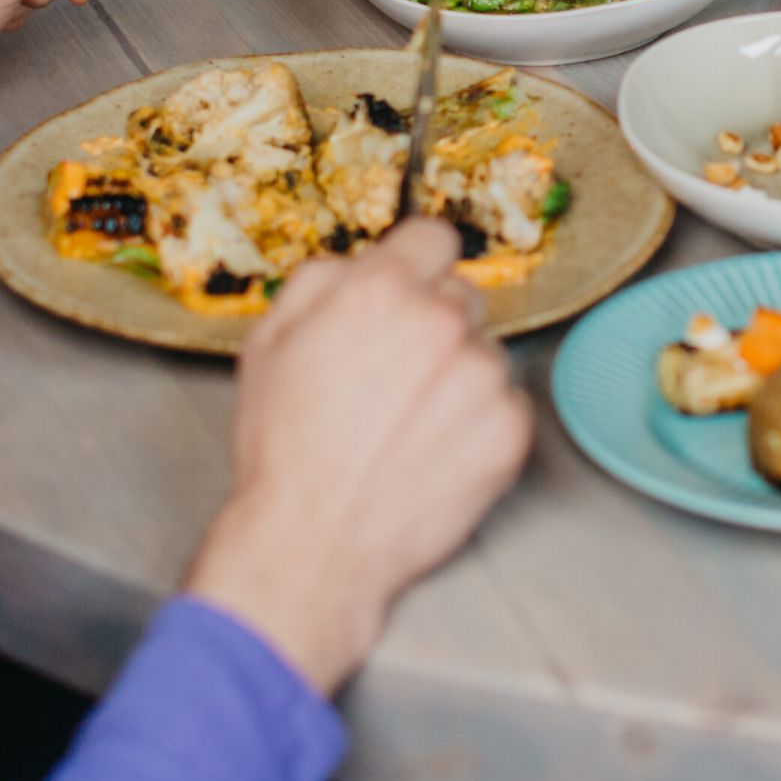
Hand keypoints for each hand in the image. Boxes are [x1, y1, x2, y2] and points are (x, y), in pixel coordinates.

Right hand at [185, 222, 533, 694]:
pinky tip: (433, 449)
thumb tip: (360, 263)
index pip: (433, 237)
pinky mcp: (512, 427)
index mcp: (381, 291)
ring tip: (407, 423)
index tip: (414, 283)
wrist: (312, 544)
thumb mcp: (269, 342)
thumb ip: (321, 281)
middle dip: (432, 324)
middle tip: (395, 374)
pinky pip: (505, 404)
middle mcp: (442, 323)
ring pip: (483, 352)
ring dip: (457, 376)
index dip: (417, 261)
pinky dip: (479, 423)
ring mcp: (484, 376)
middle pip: (460, 296)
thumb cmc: (286, 450)